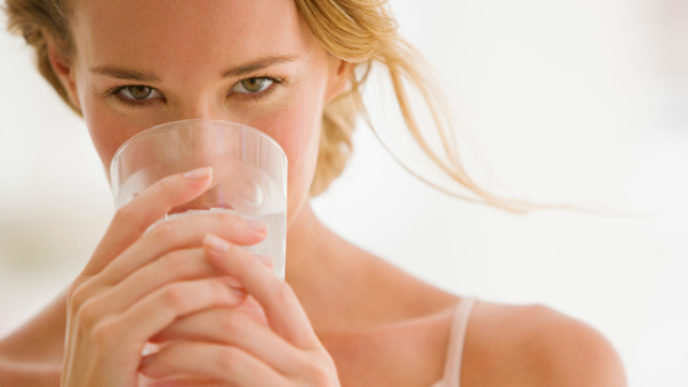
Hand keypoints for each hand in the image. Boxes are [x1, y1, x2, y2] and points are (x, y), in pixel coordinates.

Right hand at [61, 167, 268, 386]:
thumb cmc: (136, 383)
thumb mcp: (146, 330)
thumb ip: (165, 294)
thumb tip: (221, 258)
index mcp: (95, 281)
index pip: (128, 218)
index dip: (167, 191)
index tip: (207, 173)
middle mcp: (89, 290)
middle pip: (161, 237)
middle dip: (216, 226)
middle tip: (259, 231)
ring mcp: (95, 313)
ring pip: (172, 264)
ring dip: (224, 261)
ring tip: (262, 266)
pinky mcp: (111, 339)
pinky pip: (173, 299)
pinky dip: (211, 292)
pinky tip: (240, 295)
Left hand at [137, 234, 340, 386]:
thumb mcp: (256, 384)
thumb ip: (244, 351)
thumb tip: (201, 306)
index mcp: (310, 356)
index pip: (279, 293)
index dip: (240, 265)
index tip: (203, 241)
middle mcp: (315, 369)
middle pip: (250, 309)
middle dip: (192, 302)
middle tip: (149, 305)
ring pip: (232, 337)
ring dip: (179, 336)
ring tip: (144, 345)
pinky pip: (229, 367)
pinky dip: (184, 363)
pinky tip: (154, 372)